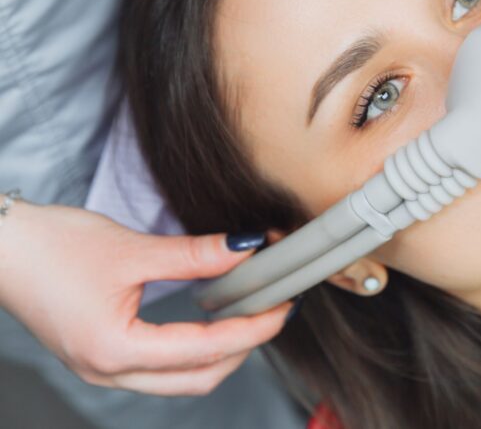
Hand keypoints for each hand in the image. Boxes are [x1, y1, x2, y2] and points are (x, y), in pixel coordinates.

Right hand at [0, 200, 290, 395]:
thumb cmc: (51, 247)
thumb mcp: (132, 249)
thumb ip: (195, 255)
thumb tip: (248, 249)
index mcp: (116, 350)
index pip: (206, 350)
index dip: (253, 328)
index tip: (283, 305)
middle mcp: (109, 371)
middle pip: (199, 379)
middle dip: (244, 348)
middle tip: (273, 309)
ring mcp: (103, 369)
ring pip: (182, 379)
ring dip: (221, 351)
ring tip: (250, 311)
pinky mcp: (101, 356)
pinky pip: (161, 367)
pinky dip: (195, 348)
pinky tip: (212, 317)